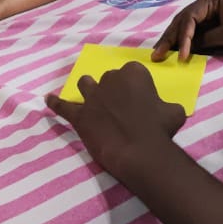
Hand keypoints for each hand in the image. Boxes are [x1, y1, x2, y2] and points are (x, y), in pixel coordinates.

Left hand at [46, 62, 184, 177]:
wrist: (140, 152)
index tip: (140, 100)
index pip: (132, 72)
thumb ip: (165, 104)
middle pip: (109, 79)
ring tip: (94, 100)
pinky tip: (48, 99)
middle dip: (114, 90)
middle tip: (123, 109)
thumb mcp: (174, 111)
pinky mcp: (80, 116)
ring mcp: (92, 97)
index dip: (136, 86)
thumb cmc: (161, 129)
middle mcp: (110, 79)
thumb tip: (164, 110)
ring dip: (90, 89)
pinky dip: (55, 103)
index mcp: (133, 73)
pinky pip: (63, 107)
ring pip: (86, 84)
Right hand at [151, 0, 222, 62]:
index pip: (190, 17)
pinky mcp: (214, 21)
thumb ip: (209, 39)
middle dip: (170, 37)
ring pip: (186, 25)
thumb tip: (189, 48)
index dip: (183, 37)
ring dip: (174, 39)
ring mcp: (211, 10)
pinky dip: (186, 41)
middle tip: (156, 54)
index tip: (181, 55)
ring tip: (160, 53)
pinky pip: (195, 31)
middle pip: (183, 19)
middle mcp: (209, 0)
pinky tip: (175, 51)